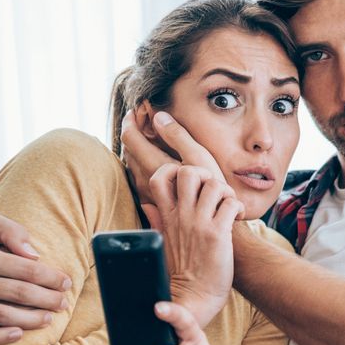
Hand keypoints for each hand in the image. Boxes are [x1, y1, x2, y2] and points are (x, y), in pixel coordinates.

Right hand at [0, 213, 70, 344]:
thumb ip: (11, 231)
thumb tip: (34, 254)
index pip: (23, 268)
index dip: (49, 277)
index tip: (66, 283)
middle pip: (16, 293)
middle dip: (46, 299)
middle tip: (63, 304)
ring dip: (29, 319)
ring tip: (49, 320)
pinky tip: (18, 334)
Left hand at [120, 106, 224, 222]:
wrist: (215, 234)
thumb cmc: (212, 195)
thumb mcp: (199, 159)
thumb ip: (178, 137)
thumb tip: (158, 117)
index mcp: (154, 166)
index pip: (130, 137)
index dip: (131, 121)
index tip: (137, 110)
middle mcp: (145, 181)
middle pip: (129, 150)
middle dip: (134, 132)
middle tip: (145, 120)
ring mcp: (148, 194)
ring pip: (134, 166)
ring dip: (139, 149)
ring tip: (151, 138)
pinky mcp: (155, 203)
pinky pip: (142, 179)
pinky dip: (145, 165)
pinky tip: (159, 163)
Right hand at [145, 163, 243, 327]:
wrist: (193, 301)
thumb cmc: (182, 273)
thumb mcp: (162, 242)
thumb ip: (157, 220)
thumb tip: (147, 203)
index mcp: (166, 217)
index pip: (161, 177)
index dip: (175, 170)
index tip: (190, 185)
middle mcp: (182, 216)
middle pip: (189, 172)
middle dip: (205, 175)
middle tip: (213, 192)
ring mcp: (199, 224)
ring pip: (214, 184)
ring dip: (225, 191)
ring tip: (227, 206)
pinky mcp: (217, 234)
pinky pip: (231, 203)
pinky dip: (238, 207)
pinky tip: (237, 219)